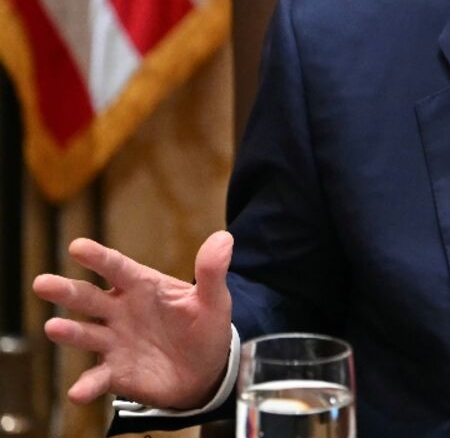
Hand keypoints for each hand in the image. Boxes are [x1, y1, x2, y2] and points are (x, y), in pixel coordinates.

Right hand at [32, 231, 234, 408]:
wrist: (206, 371)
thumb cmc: (204, 328)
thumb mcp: (213, 300)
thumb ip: (212, 272)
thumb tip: (224, 238)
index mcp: (141, 286)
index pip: (117, 267)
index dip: (98, 257)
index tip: (78, 247)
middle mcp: (120, 311)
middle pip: (88, 298)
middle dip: (65, 291)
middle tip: (43, 284)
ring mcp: (113, 342)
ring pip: (85, 334)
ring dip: (69, 332)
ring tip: (54, 328)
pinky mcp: (115, 372)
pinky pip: (97, 378)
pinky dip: (87, 385)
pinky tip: (79, 392)